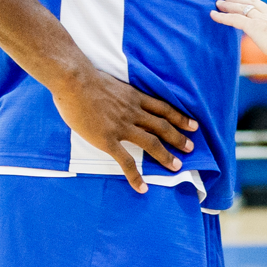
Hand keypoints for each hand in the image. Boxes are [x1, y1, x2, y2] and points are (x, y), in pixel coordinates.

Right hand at [50, 65, 196, 193]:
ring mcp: (122, 126)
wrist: (73, 80)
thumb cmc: (86, 78)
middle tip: (191, 147)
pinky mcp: (107, 140)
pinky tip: (143, 187)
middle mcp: (133, 112)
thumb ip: (119, 94)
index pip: (164, 108)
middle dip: (178, 138)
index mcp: (134, 97)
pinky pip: (125, 161)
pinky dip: (135, 175)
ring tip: (177, 166)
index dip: (180, 117)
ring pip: (151, 143)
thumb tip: (117, 98)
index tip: (193, 125)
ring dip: (165, 155)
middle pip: (162, 126)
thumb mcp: (112, 83)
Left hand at [211, 0, 266, 61]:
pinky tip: (213, 14)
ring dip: (230, 4)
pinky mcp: (252, 25)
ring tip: (220, 2)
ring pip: (242, 7)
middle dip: (243, 0)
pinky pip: (234, 19)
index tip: (255, 5)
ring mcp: (262, 19)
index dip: (260, 7)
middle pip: (254, 3)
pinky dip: (222, 16)